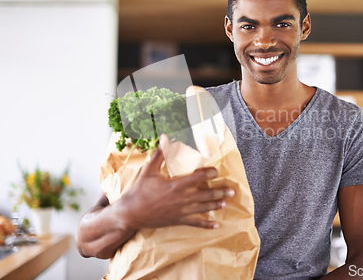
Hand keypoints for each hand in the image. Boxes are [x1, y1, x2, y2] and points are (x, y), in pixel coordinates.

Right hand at [119, 134, 233, 229]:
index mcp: (176, 185)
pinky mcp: (178, 221)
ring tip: (226, 202)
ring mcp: (181, 211)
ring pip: (203, 208)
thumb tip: (165, 137)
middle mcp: (182, 199)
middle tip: (232, 190)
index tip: (217, 171)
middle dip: (220, 191)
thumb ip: (160, 154)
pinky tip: (217, 224)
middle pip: (205, 194)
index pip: (198, 178)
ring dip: (216, 205)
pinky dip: (207, 224)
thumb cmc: (139, 191)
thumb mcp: (148, 170)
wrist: (131, 213)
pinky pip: (196, 223)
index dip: (209, 174)